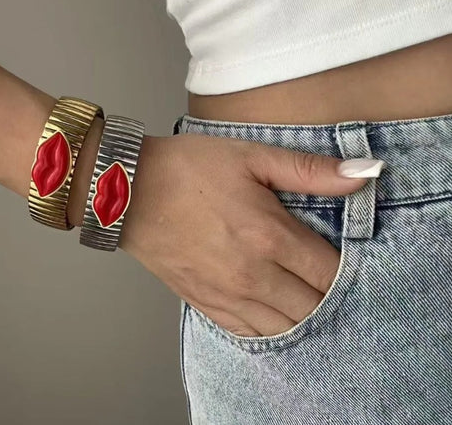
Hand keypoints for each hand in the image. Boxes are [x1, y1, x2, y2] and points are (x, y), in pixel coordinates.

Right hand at [119, 132, 374, 336]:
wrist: (127, 191)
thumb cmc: (187, 169)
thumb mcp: (251, 156)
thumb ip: (309, 171)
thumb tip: (363, 174)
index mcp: (269, 236)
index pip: (332, 273)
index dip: (348, 268)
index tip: (343, 255)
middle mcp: (252, 275)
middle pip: (315, 306)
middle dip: (329, 294)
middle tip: (325, 273)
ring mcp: (227, 295)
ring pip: (287, 327)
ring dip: (304, 314)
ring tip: (304, 293)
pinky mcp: (205, 303)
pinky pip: (251, 334)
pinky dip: (272, 327)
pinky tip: (274, 310)